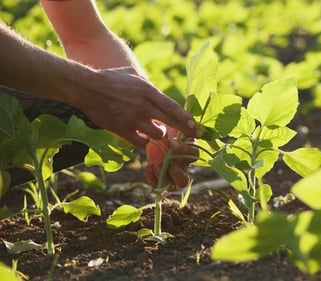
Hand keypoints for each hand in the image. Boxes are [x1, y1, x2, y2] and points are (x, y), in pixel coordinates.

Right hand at [74, 67, 199, 146]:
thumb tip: (158, 93)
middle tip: (195, 138)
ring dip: (158, 135)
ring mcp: (133, 119)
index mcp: (148, 91)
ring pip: (157, 135)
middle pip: (171, 122)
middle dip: (185, 131)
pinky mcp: (122, 129)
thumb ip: (148, 85)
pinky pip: (140, 142)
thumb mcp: (133, 75)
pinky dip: (142, 141)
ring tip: (153, 130)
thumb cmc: (110, 78)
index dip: (186, 118)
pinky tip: (140, 137)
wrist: (86, 87)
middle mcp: (144, 106)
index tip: (196, 126)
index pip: (173, 107)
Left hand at [145, 125, 197, 187]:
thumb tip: (195, 128)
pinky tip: (149, 164)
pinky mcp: (156, 173)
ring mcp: (168, 172)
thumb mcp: (175, 122)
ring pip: (171, 185)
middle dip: (176, 173)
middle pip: (184, 181)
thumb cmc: (166, 124)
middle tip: (168, 162)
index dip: (184, 151)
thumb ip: (184, 125)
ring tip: (155, 163)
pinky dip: (151, 176)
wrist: (151, 127)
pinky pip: (156, 183)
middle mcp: (181, 165)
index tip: (172, 141)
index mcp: (189, 151)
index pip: (194, 156)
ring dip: (163, 175)